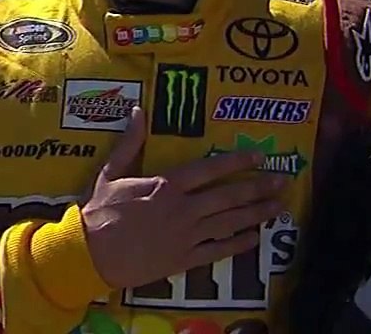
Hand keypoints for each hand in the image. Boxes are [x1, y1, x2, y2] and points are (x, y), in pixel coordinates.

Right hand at [81, 107, 287, 288]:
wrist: (88, 253)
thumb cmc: (99, 212)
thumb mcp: (111, 173)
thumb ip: (130, 143)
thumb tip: (137, 111)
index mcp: (167, 184)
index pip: (211, 169)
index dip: (238, 161)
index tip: (259, 156)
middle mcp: (182, 208)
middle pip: (228, 195)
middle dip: (258, 187)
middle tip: (282, 181)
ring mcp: (186, 235)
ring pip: (229, 222)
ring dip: (256, 213)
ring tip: (278, 207)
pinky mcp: (183, 259)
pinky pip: (217, 250)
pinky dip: (238, 244)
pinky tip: (255, 238)